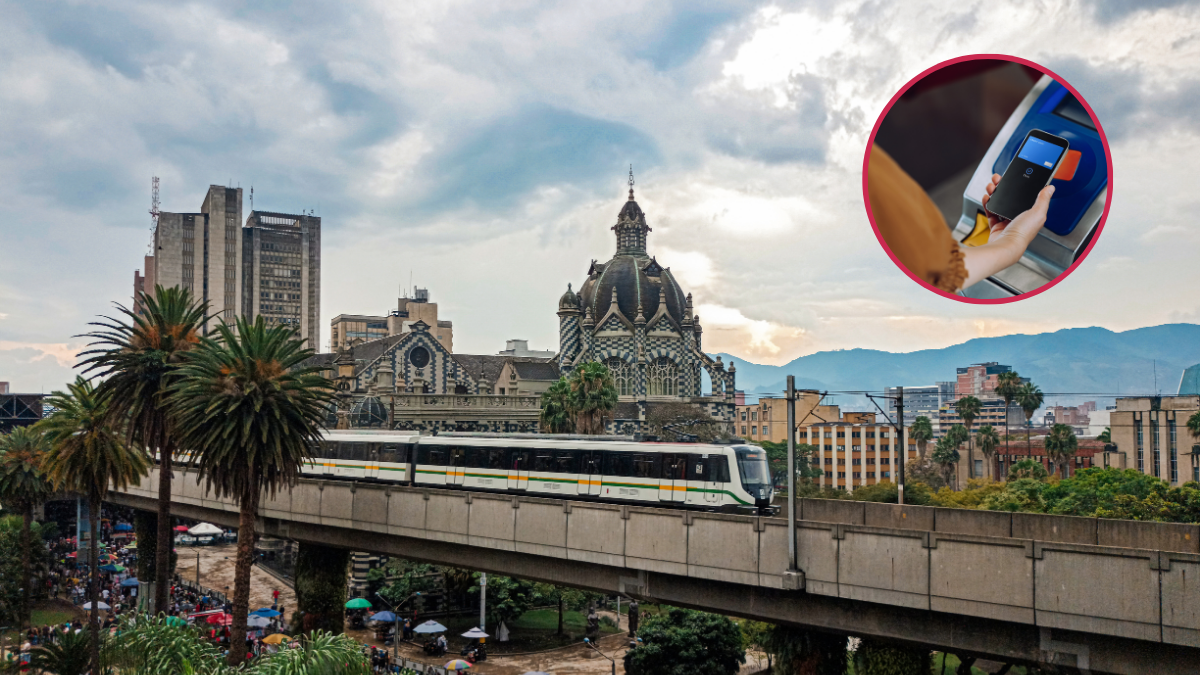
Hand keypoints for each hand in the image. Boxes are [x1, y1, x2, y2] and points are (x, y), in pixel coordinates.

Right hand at [960, 174, 1055, 288]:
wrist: (1006, 246)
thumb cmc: (1022, 233)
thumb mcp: (1038, 213)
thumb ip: (1043, 199)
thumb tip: (1051, 188)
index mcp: (1032, 215)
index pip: (1027, 196)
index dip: (1021, 186)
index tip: (1015, 177)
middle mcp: (1020, 219)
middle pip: (1012, 199)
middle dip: (1004, 188)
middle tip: (998, 179)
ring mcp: (1007, 223)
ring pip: (1000, 204)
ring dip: (995, 194)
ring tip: (991, 187)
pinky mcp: (996, 226)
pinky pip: (991, 212)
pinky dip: (988, 204)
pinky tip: (987, 198)